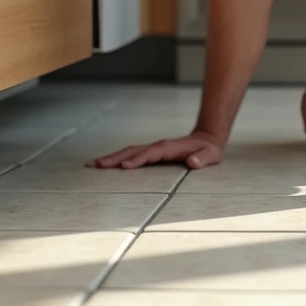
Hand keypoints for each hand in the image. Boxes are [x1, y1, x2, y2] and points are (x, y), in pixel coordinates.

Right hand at [88, 131, 223, 169]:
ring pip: (130, 151)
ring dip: (113, 157)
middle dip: (116, 157)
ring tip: (95, 164)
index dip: (138, 159)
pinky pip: (132, 154)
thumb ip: (203, 159)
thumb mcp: (210, 155)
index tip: (124, 166)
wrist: (206, 139)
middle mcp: (158, 146)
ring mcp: (153, 148)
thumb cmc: (207, 150)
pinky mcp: (151, 152)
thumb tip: (193, 162)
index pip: (151, 154)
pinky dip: (118, 158)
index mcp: (170, 148)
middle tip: (98, 165)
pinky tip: (106, 165)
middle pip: (134, 150)